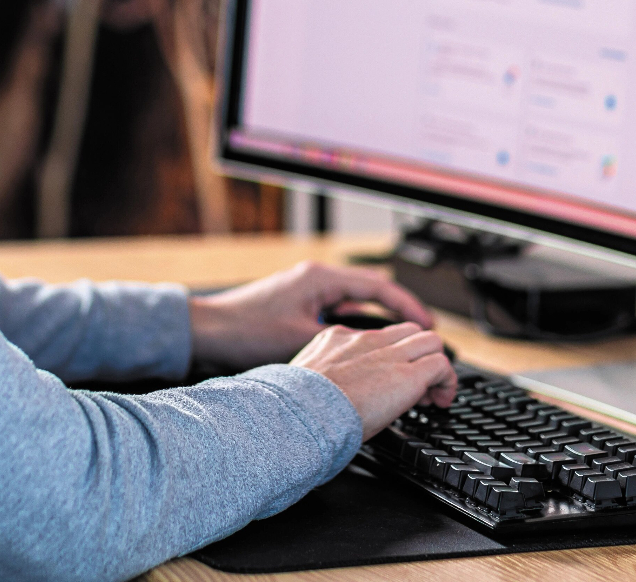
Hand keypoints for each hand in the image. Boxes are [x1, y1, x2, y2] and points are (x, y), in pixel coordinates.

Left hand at [188, 260, 434, 367]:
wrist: (206, 333)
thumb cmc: (244, 332)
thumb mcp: (300, 340)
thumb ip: (340, 343)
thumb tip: (375, 355)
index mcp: (321, 279)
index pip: (379, 286)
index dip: (409, 307)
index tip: (429, 326)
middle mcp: (316, 280)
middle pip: (371, 291)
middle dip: (399, 313)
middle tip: (424, 336)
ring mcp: (306, 293)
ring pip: (354, 304)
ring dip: (377, 321)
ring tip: (400, 344)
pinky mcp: (297, 308)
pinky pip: (337, 314)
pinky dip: (354, 327)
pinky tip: (362, 349)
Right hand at [290, 322, 457, 436]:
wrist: (300, 415)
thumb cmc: (296, 408)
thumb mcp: (308, 381)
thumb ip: (326, 377)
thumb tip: (342, 394)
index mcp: (336, 339)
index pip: (378, 337)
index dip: (392, 356)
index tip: (391, 379)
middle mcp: (365, 341)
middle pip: (408, 331)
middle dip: (418, 355)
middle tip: (419, 386)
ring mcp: (388, 354)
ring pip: (430, 340)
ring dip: (436, 365)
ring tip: (435, 393)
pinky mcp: (407, 374)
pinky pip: (441, 364)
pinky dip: (448, 380)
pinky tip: (442, 400)